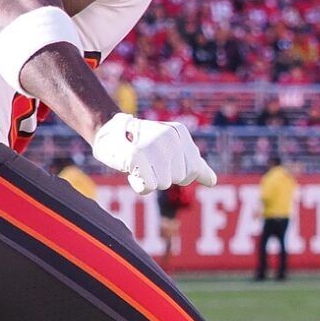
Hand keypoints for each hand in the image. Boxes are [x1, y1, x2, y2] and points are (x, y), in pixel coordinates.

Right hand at [92, 113, 217, 194]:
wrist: (107, 134)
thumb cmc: (142, 144)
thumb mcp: (172, 149)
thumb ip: (194, 165)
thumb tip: (212, 181)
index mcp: (179, 133)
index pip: (194, 170)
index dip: (178, 173)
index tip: (163, 159)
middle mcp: (169, 137)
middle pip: (179, 178)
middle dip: (163, 176)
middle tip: (148, 161)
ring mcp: (152, 145)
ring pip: (163, 184)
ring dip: (150, 180)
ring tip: (140, 164)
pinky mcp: (135, 157)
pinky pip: (147, 188)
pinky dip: (139, 184)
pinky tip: (132, 170)